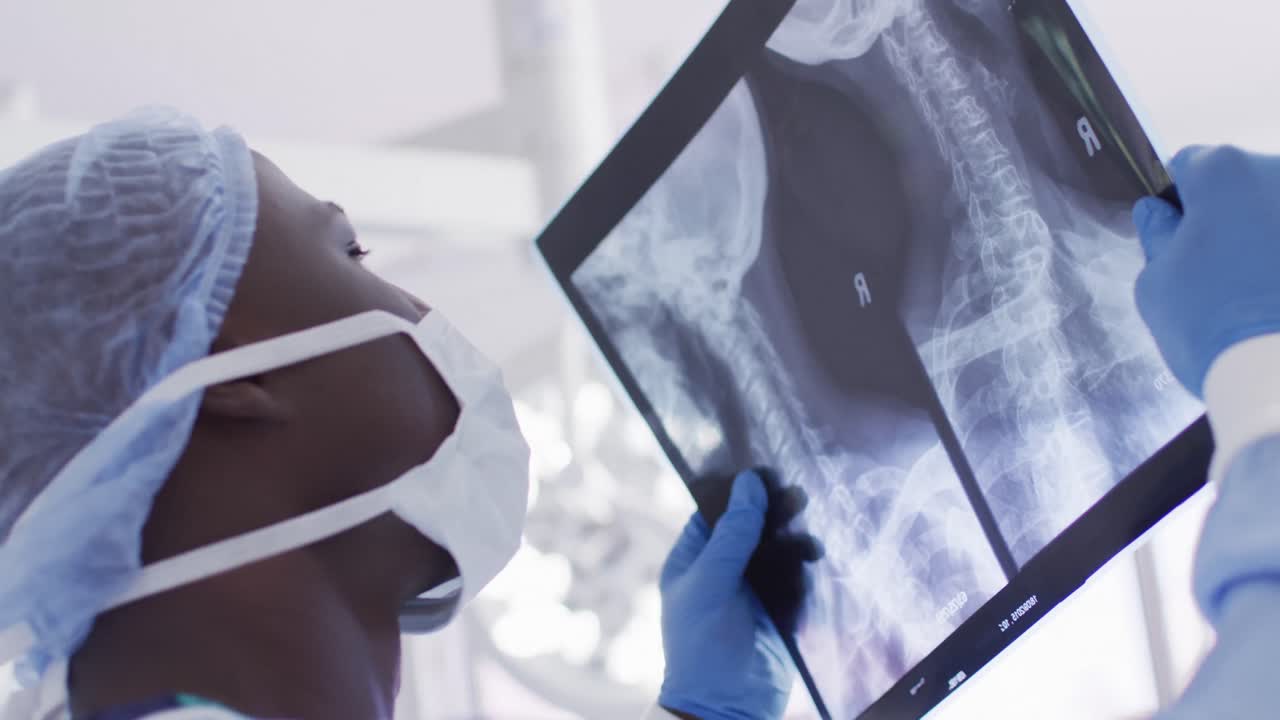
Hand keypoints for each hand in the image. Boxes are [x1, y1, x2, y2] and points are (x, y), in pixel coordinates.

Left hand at [658, 471, 794, 719]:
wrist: (726, 706)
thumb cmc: (700, 642)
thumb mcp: (710, 580)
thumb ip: (733, 533)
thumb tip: (749, 484)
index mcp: (693, 559)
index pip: (714, 513)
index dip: (737, 492)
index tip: (764, 470)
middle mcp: (723, 571)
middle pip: (751, 528)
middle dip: (773, 512)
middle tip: (797, 495)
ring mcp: (752, 592)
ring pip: (777, 552)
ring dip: (794, 541)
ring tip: (810, 539)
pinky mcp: (779, 613)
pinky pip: (795, 580)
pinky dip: (805, 569)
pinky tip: (814, 561)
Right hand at [1134, 146, 1279, 396]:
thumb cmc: (1208, 322)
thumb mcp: (1155, 283)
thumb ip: (1156, 236)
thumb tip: (1158, 214)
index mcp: (1223, 171)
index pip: (1187, 165)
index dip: (1176, 201)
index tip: (1175, 236)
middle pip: (1243, 182)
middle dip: (1228, 215)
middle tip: (1216, 270)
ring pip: (1276, 212)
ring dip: (1266, 236)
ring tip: (1259, 290)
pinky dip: (1279, 262)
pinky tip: (1275, 299)